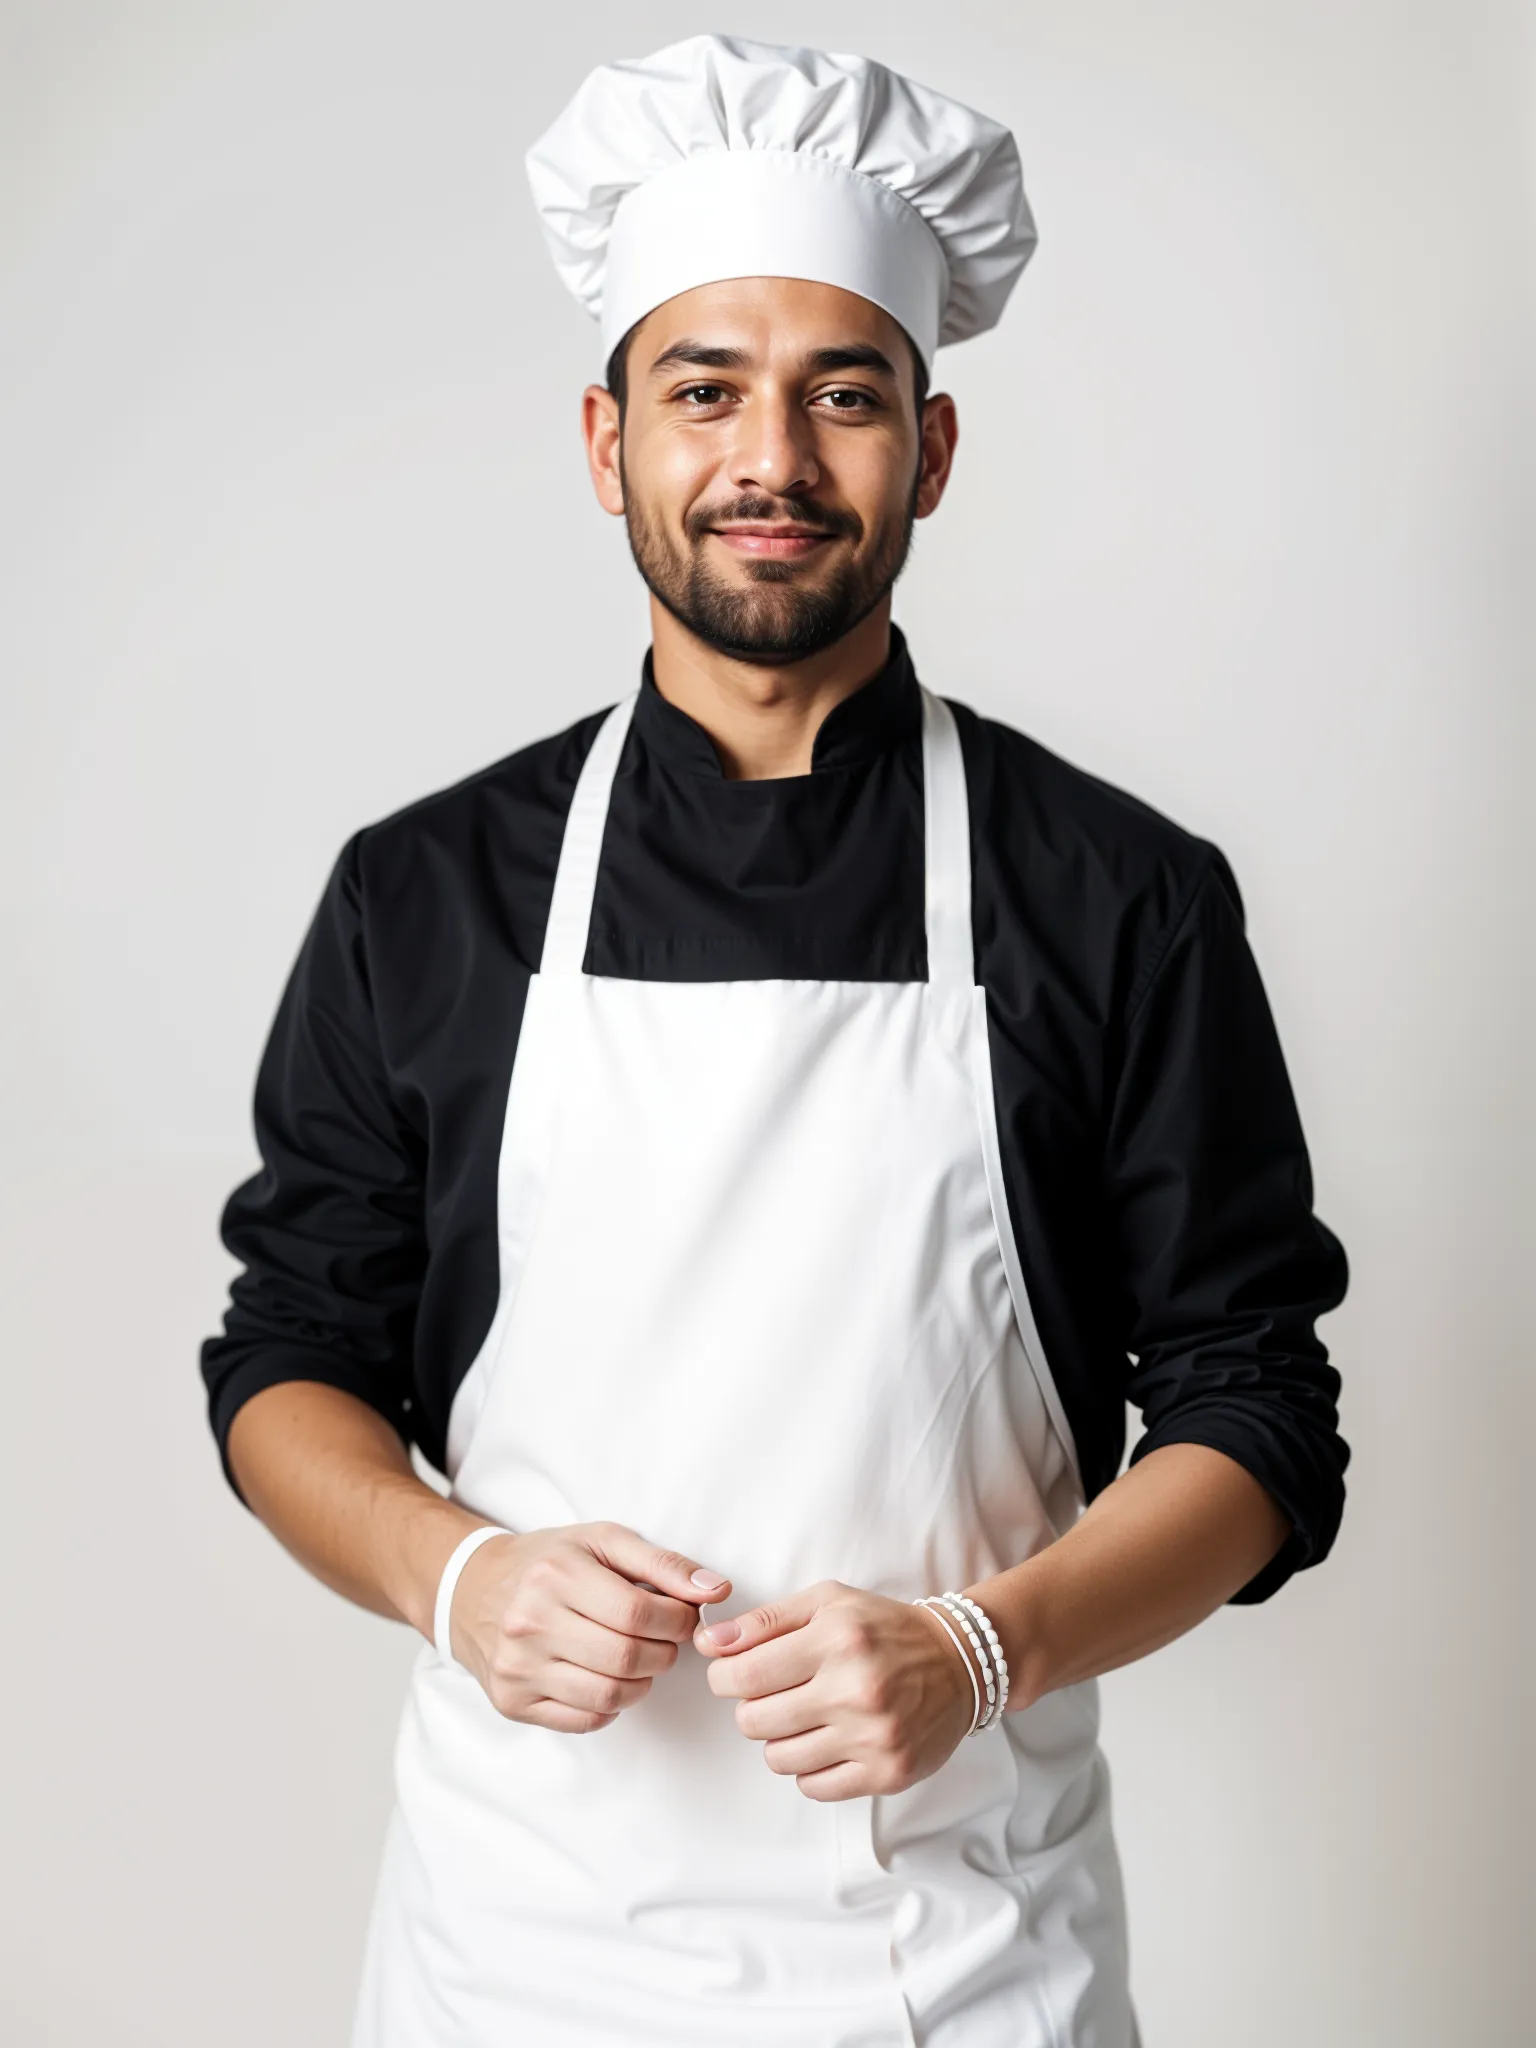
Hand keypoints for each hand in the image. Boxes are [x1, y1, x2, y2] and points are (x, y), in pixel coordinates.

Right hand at [448, 1520, 731, 1732]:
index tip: (682, 1616)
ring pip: (608, 1696)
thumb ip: (662, 1563)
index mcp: (556, 1576)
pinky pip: (583, 1720)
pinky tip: (608, 1677)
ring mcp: (517, 1668)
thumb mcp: (602, 1542)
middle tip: (663, 1640)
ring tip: (639, 1659)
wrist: (471, 1589)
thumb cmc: (548, 1562)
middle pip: (626, 1659)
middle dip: (663, 1653)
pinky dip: (611, 1705)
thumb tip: (718, 1589)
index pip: (638, 1614)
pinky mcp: (512, 1702)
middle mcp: (530, 1623)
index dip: (676, 1621)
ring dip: (643, 1683)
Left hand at [694, 1579, 977, 1798]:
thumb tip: (708, 1642)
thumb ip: (765, 1621)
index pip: (743, 1675)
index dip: (722, 1678)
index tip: (730, 1675)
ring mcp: (873, 1737)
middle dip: (751, 1708)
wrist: (959, 1662)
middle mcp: (856, 1689)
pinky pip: (813, 1787)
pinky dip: (810, 1767)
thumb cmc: (884, 1628)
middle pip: (753, 1721)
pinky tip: (828, 1740)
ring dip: (780, 1738)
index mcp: (837, 1639)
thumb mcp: (828, 1602)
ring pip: (779, 1758)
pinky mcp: (887, 1773)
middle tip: (774, 1694)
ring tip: (805, 1716)